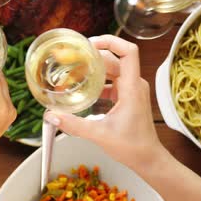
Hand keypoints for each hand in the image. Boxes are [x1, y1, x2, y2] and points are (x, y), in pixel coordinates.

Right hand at [44, 35, 163, 171]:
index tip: (90, 43)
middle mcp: (134, 84)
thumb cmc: (132, 147)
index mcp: (131, 87)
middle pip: (114, 59)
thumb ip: (74, 125)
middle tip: (72, 58)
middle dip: (93, 56)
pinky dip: (97, 81)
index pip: (128, 52)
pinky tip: (82, 88)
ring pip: (112, 69)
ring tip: (73, 71)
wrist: (148, 159)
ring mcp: (131, 90)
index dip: (110, 41)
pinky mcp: (127, 97)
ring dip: (94, 68)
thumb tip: (51, 116)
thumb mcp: (99, 135)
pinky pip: (112, 81)